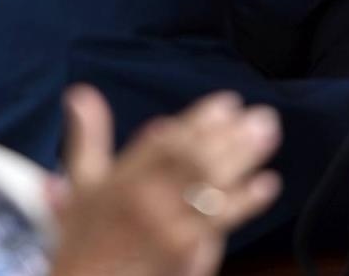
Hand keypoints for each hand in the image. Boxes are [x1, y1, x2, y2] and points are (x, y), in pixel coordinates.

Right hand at [50, 87, 280, 275]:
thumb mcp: (81, 184)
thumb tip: (81, 94)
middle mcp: (144, 200)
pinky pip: (220, 222)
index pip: (166, 141)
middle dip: (231, 134)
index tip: (227, 103)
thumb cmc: (84, 239)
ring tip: (267, 136)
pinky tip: (266, 184)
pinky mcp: (184, 253)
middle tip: (260, 115)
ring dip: (244, 158)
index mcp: (121, 179)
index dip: (200, 119)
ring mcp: (166, 228)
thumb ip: (88, 135)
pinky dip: (246, 200)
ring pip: (212, 185)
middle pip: (196, 158)